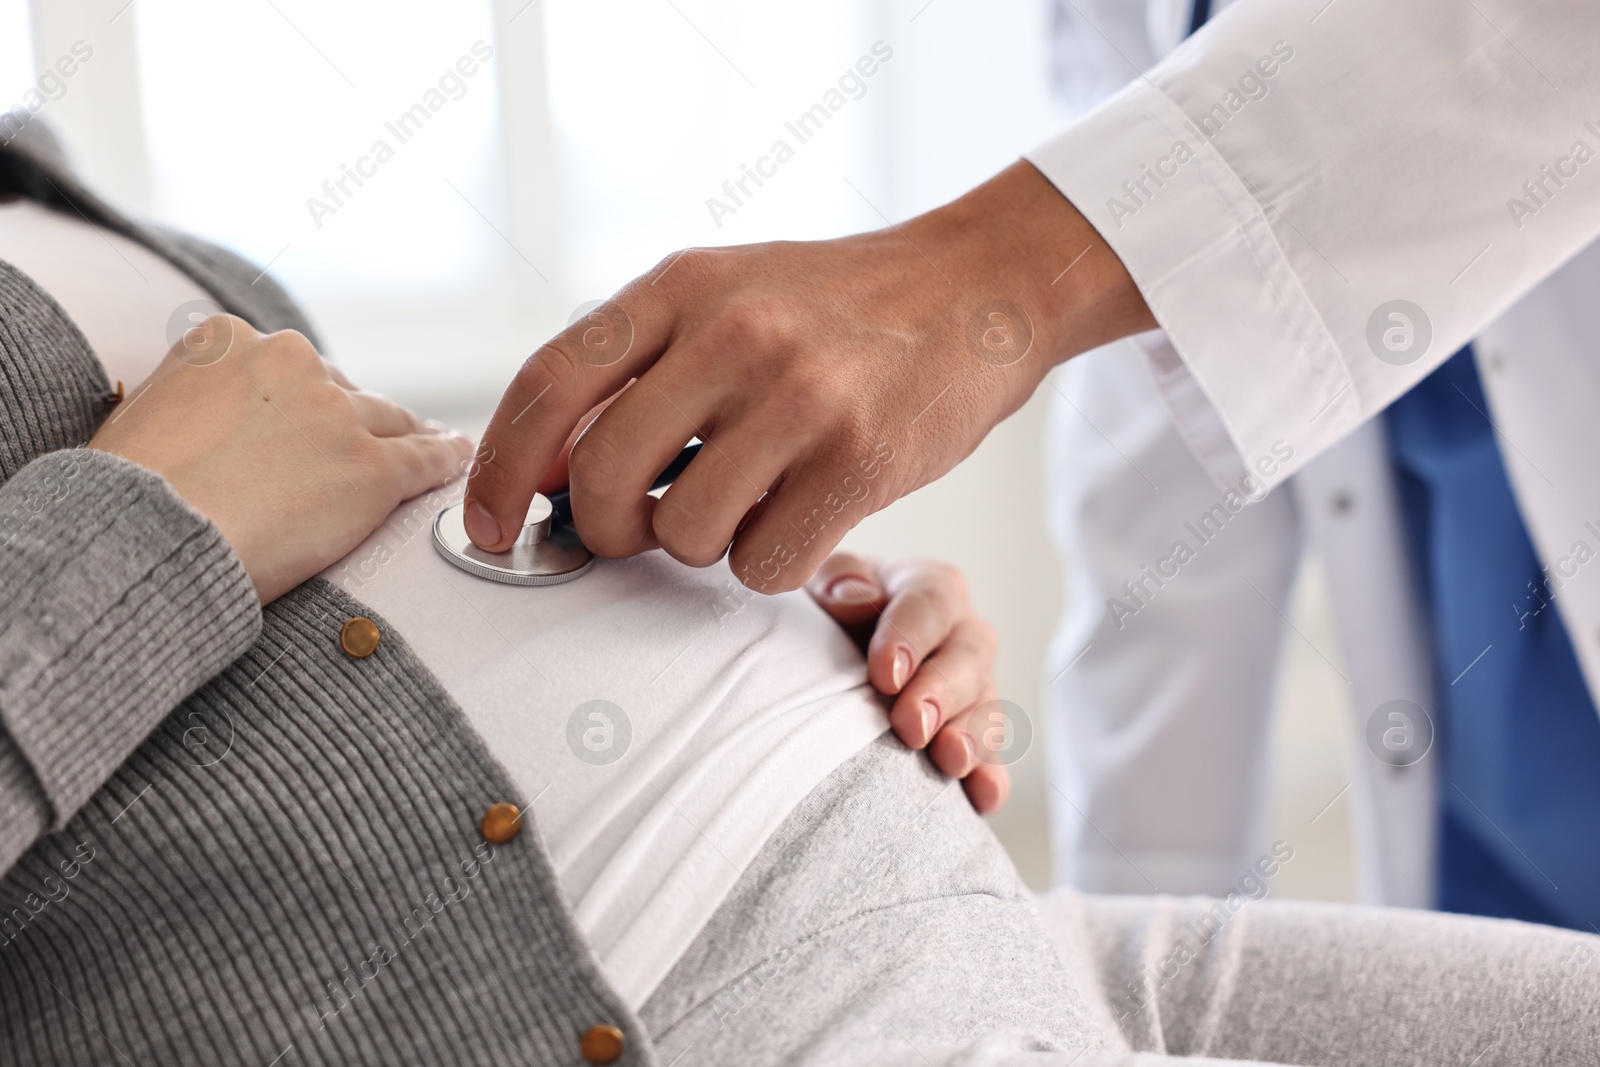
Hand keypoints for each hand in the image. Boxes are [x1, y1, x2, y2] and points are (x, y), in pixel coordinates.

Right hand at [89, 315, 473, 602]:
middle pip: (340, 390)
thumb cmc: (127, 495)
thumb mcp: (140, 417)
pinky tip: (458, 457)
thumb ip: (187, 400)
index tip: (309, 419)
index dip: (300, 399)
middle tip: (359, 446)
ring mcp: (337, 414)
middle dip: (350, 420)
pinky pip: (424, 458)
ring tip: (429, 442)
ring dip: (409, 433)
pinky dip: (445, 458)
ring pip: (388, 419)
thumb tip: (196, 416)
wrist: (150, 537)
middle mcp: (289, 362)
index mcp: (226, 340)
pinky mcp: (374, 468)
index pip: (284, 367)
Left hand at [464, 161, 1151, 592]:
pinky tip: (798, 521)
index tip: (489, 528)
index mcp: (681, 285)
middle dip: (605, 528)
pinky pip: (763, 564)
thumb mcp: (722, 296)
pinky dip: (767, 566)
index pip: (550, 384)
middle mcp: (732, 333)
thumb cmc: (833, 308)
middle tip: (637, 529)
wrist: (975, 289)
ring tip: (742, 505)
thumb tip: (544, 470)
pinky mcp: (861, 461)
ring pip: (685, 533)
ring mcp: (800, 397)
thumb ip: (633, 366)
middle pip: (605, 476)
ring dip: (699, 546)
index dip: (500, 470)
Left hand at [806, 552, 1008, 813]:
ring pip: (988, 708)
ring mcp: (972, 691)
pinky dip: (989, 779)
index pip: (930, 601)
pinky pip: (992, 761)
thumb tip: (852, 596)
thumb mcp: (817, 585)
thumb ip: (833, 578)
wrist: (825, 662)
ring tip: (949, 760)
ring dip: (971, 735)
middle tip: (911, 724)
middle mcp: (960, 636)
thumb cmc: (823, 616)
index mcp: (926, 589)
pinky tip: (980, 797)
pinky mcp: (972, 741)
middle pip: (969, 656)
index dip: (910, 635)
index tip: (884, 672)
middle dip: (941, 692)